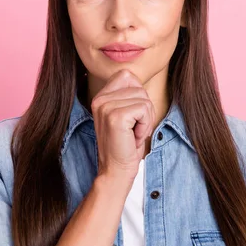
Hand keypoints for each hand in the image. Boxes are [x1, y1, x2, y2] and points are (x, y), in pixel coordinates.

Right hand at [90, 69, 155, 183]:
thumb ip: (128, 94)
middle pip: (139, 87)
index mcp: (101, 96)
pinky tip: (134, 137)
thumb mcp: (126, 113)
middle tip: (133, 128)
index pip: (128, 75)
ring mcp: (105, 107)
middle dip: (144, 109)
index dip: (138, 95)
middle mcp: (99, 98)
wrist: (116, 170)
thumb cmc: (126, 143)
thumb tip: (137, 77)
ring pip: (144, 99)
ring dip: (146, 119)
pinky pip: (144, 109)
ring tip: (132, 133)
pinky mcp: (115, 117)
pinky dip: (145, 125)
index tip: (131, 116)